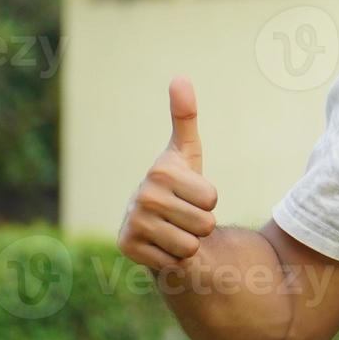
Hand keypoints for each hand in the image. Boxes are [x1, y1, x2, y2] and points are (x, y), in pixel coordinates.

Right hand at [117, 76, 218, 270]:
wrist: (153, 222)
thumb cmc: (178, 183)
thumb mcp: (186, 151)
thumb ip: (185, 116)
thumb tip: (180, 78)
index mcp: (161, 171)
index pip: (212, 198)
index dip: (208, 200)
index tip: (191, 193)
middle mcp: (142, 195)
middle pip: (204, 222)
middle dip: (200, 223)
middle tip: (183, 215)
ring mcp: (132, 222)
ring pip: (191, 244)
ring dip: (189, 241)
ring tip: (173, 229)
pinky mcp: (127, 247)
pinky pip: (175, 261)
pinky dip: (173, 257)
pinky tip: (161, 244)